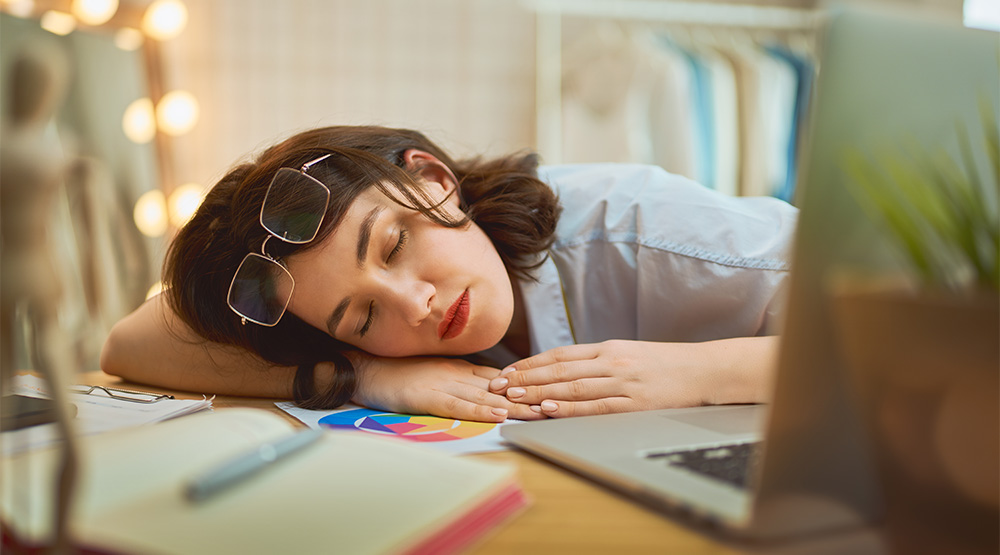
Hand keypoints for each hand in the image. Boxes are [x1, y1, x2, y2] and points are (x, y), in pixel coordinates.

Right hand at [349, 355, 544, 422]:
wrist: (367, 368)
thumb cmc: (401, 372)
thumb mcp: (439, 373)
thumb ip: (465, 380)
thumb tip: (494, 388)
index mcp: (462, 369)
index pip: (503, 379)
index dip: (528, 387)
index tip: (553, 393)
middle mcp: (459, 375)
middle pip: (502, 388)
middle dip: (530, 398)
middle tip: (557, 405)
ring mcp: (445, 384)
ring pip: (486, 396)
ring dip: (515, 407)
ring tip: (539, 413)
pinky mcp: (429, 396)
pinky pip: (459, 405)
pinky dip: (480, 410)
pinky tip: (498, 415)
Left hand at [488, 338, 776, 417]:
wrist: (704, 370)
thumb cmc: (665, 364)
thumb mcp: (629, 354)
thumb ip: (599, 361)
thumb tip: (565, 371)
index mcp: (608, 348)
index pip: (560, 355)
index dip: (530, 364)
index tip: (506, 372)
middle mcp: (611, 362)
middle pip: (559, 370)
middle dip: (524, 378)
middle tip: (497, 385)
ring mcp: (622, 382)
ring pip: (571, 387)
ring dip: (539, 393)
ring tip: (513, 397)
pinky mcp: (634, 403)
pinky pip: (594, 406)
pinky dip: (569, 408)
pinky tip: (548, 409)